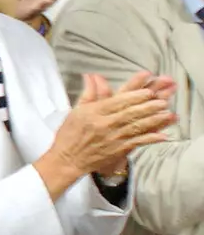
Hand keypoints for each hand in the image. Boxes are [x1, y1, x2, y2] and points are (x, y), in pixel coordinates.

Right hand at [41, 72, 175, 183]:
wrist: (68, 159)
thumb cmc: (70, 134)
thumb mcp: (76, 110)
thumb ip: (88, 93)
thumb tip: (91, 76)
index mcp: (93, 113)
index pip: (117, 102)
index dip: (134, 96)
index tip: (148, 91)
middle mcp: (104, 124)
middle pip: (130, 113)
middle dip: (148, 106)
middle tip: (162, 100)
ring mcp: (112, 138)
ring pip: (136, 127)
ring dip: (153, 120)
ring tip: (167, 113)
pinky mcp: (118, 151)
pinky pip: (137, 143)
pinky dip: (150, 139)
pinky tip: (163, 135)